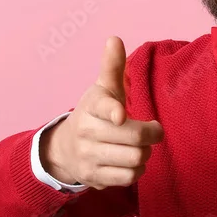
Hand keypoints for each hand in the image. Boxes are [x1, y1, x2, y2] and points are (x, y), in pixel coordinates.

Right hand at [41, 36, 163, 190]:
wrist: (64, 148)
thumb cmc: (94, 114)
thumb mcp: (102, 90)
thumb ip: (112, 67)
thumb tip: (114, 39)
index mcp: (91, 106)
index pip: (103, 108)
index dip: (113, 112)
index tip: (119, 116)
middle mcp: (86, 132)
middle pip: (133, 138)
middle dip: (151, 136)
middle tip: (152, 131)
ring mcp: (88, 157)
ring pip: (134, 159)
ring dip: (145, 154)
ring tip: (140, 147)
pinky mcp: (94, 178)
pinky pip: (128, 177)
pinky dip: (137, 170)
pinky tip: (132, 161)